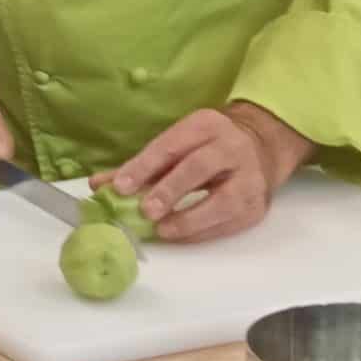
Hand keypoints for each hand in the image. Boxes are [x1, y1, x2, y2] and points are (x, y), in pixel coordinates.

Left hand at [95, 101, 314, 242]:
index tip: (120, 187)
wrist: (261, 147)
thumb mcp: (178, 143)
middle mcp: (232, 147)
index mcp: (206, 125)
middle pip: (199, 167)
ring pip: (223, 199)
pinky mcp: (258, 205)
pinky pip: (230, 222)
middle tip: (145, 210)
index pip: (171, 145)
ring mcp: (250, 177)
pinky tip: (180, 235)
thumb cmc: (206, 147)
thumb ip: (141, 166)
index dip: (144, 166)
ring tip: (163, 230)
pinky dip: (202, 232)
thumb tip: (98, 186)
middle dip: (169, 190)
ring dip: (189, 218)